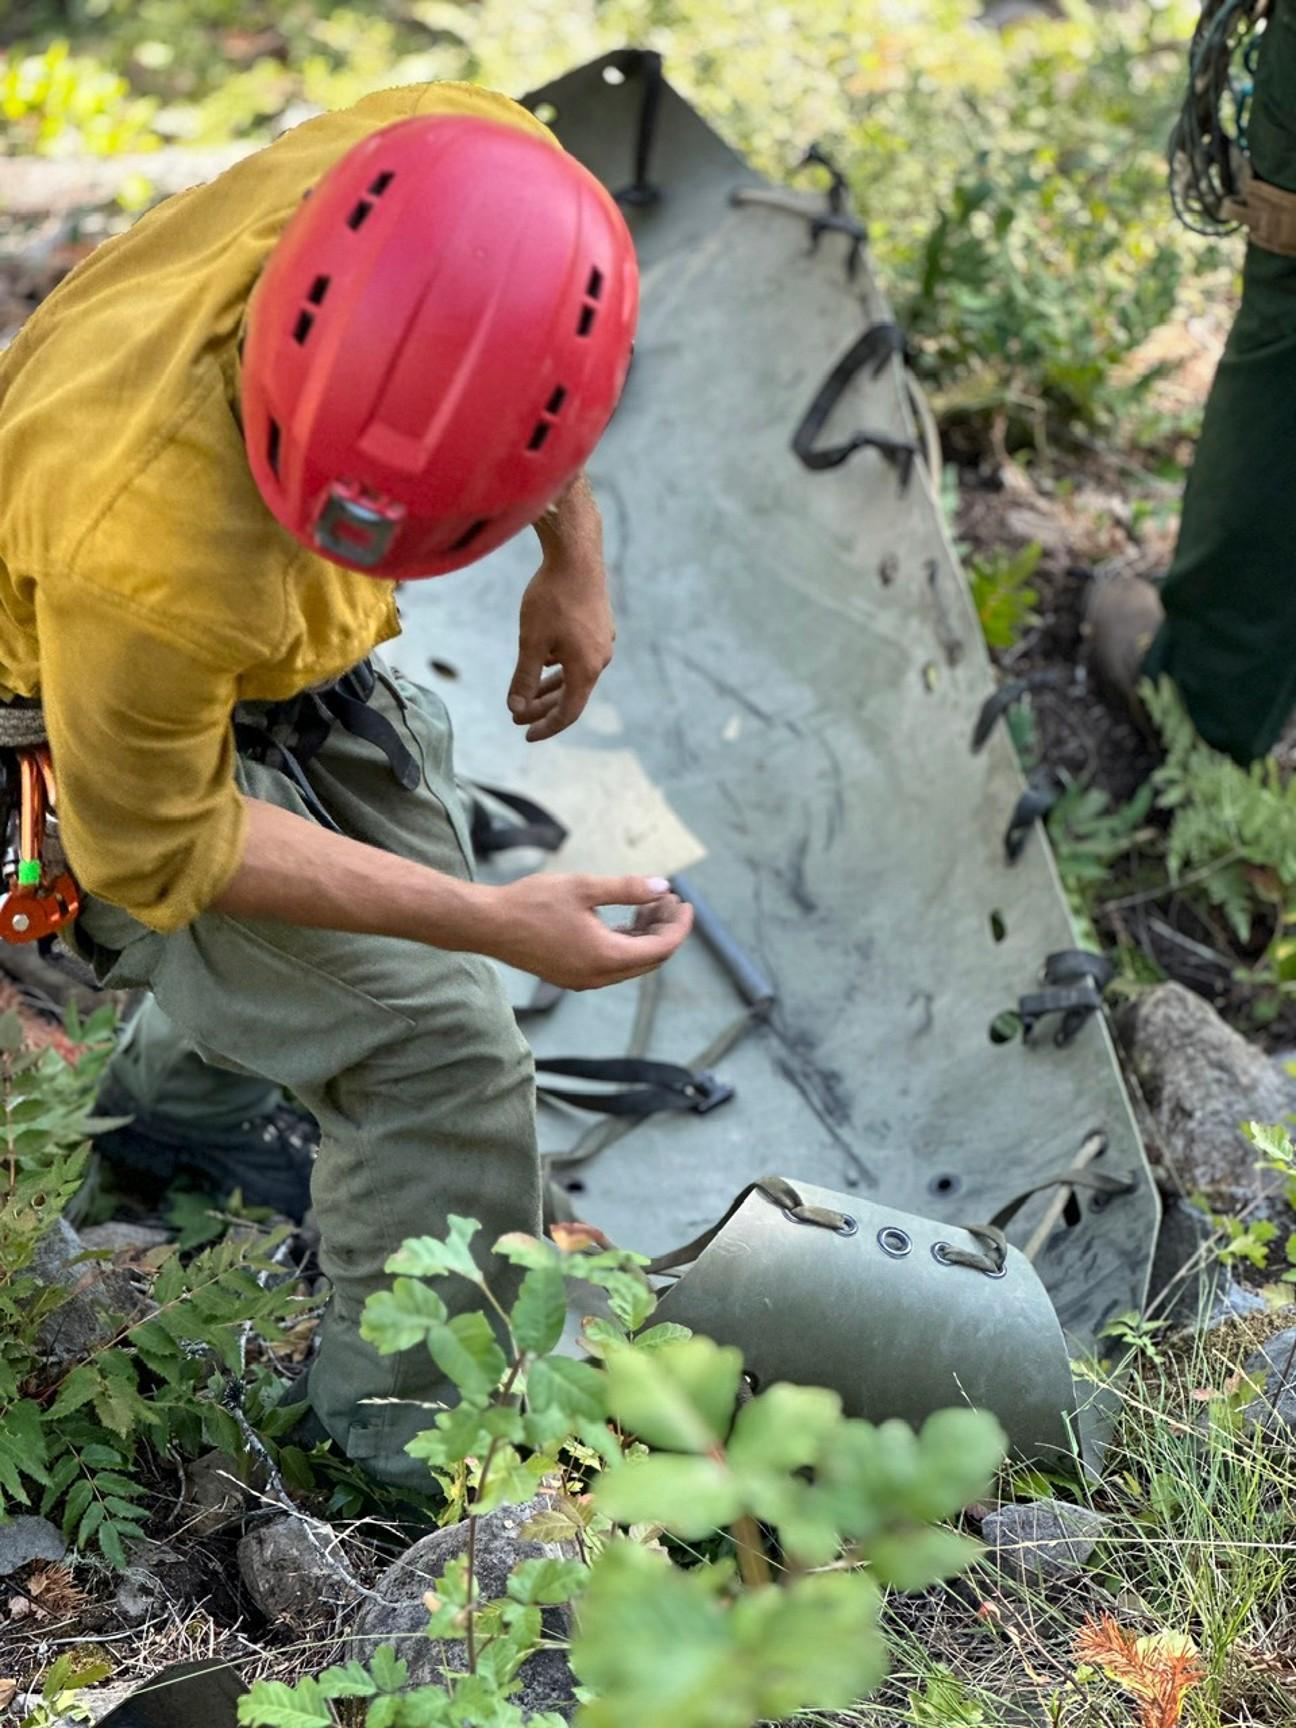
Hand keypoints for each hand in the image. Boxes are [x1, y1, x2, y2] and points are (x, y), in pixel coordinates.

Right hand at [469, 873, 692, 989]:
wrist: (488, 924)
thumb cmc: (532, 902)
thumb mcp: (584, 888)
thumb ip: (628, 889)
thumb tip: (662, 887)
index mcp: (606, 957)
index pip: (661, 948)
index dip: (679, 926)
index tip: (686, 903)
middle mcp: (598, 976)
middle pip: (649, 959)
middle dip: (664, 929)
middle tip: (668, 898)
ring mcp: (584, 979)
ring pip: (630, 962)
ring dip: (644, 935)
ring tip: (649, 903)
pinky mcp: (571, 974)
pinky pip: (611, 963)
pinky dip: (624, 942)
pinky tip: (626, 918)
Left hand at [507, 553, 614, 741]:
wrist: (576, 555)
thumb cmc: (552, 598)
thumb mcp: (531, 642)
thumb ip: (524, 678)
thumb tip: (516, 707)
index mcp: (586, 669)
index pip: (568, 712)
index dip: (546, 727)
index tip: (525, 735)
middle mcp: (600, 659)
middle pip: (571, 695)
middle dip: (542, 708)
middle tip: (515, 716)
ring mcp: (602, 641)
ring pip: (575, 674)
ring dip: (550, 687)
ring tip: (526, 695)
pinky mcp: (599, 626)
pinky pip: (579, 656)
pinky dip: (560, 666)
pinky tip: (544, 661)